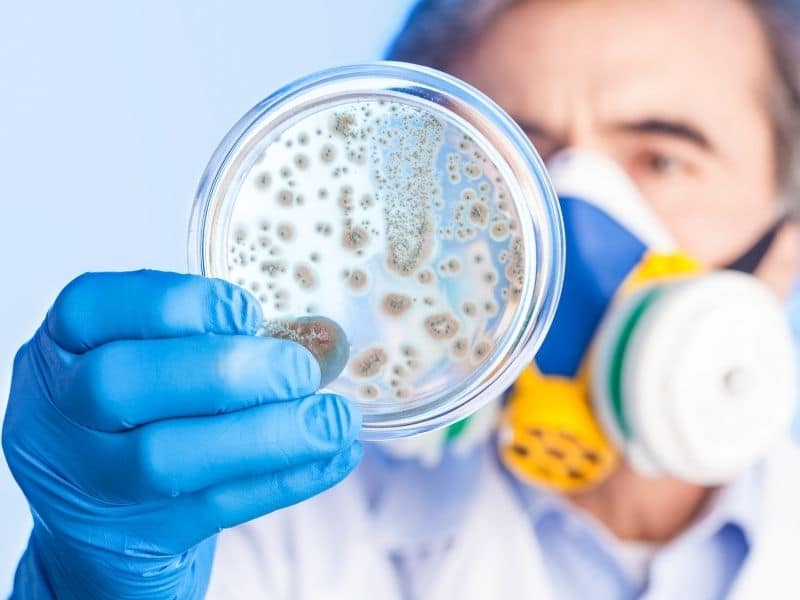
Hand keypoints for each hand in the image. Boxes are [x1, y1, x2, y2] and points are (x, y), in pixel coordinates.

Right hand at [2, 270, 361, 598]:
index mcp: (61, 349)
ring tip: (332, 420)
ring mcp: (92, 482)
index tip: (250, 311)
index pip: (93, 307)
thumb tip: (321, 340)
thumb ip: (215, 340)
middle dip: (223, 370)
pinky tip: (333, 455)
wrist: (100, 519)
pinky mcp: (136, 537)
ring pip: (164, 459)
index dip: (180, 303)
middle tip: (300, 370)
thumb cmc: (139, 417)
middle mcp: (61, 414)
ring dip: (267, 434)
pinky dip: (286, 478)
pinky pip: (216, 508)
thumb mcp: (151, 363)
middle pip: (120, 383)